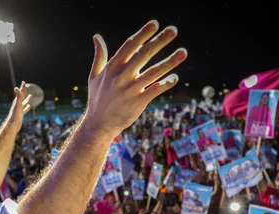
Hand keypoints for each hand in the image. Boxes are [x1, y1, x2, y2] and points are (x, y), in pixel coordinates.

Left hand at [5, 81, 31, 133]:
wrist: (12, 125)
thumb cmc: (15, 115)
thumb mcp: (18, 105)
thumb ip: (18, 97)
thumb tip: (16, 88)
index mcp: (17, 101)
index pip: (20, 92)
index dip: (23, 87)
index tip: (24, 82)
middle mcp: (17, 105)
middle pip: (22, 96)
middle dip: (24, 91)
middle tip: (25, 85)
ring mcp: (19, 109)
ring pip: (24, 103)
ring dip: (27, 99)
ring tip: (30, 96)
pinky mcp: (21, 114)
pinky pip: (25, 109)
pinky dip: (27, 107)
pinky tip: (29, 107)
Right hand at [85, 21, 186, 136]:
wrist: (98, 124)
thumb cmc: (98, 99)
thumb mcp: (94, 76)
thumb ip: (99, 56)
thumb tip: (97, 36)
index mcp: (112, 67)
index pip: (129, 46)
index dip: (143, 34)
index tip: (155, 24)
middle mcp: (122, 76)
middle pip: (143, 54)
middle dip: (159, 41)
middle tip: (173, 30)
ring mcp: (130, 90)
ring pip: (153, 72)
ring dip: (170, 61)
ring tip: (183, 52)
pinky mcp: (138, 103)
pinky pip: (154, 91)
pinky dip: (165, 84)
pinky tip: (175, 78)